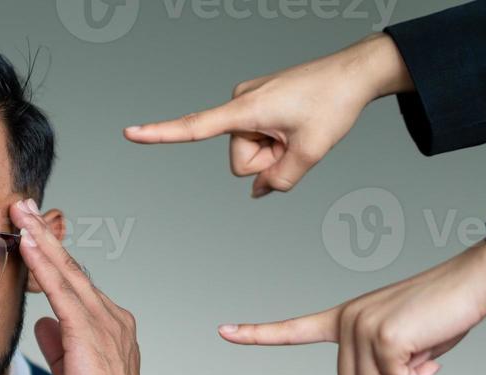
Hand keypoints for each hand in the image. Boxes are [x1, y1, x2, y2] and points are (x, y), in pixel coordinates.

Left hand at [9, 197, 150, 374]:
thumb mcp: (71, 374)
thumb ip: (60, 345)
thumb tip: (43, 324)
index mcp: (110, 327)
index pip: (76, 284)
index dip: (53, 257)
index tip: (32, 233)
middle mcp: (113, 319)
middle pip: (74, 269)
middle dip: (46, 235)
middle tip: (23, 206)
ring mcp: (105, 325)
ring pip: (69, 274)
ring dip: (42, 241)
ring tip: (20, 215)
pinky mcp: (90, 336)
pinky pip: (63, 294)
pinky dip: (45, 268)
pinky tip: (29, 247)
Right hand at [124, 33, 411, 196]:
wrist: (355, 73)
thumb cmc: (333, 104)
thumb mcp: (311, 152)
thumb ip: (280, 181)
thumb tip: (259, 191)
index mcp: (246, 109)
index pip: (194, 127)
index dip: (160, 134)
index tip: (129, 133)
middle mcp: (239, 102)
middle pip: (238, 160)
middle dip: (266, 160)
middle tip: (295, 140)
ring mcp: (248, 103)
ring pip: (249, 152)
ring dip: (274, 151)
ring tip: (299, 130)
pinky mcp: (257, 105)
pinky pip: (257, 138)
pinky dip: (275, 142)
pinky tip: (294, 127)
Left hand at [219, 241, 485, 374]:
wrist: (473, 283)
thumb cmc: (440, 317)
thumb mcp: (410, 357)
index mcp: (344, 320)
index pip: (292, 330)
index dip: (257, 334)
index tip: (222, 331)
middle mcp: (346, 321)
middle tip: (414, 356)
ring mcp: (361, 327)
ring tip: (423, 349)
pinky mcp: (383, 337)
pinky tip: (431, 353)